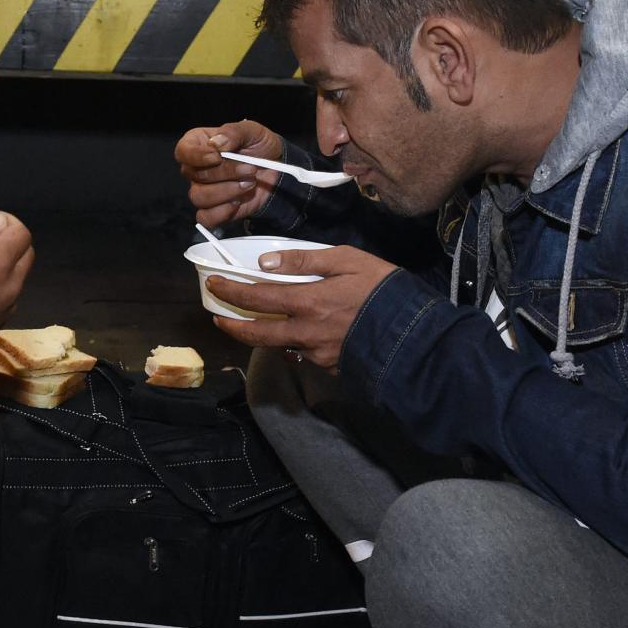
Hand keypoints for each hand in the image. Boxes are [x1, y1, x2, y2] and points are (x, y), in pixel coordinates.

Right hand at [0, 211, 35, 357]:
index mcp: (0, 261)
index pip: (22, 232)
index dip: (6, 221)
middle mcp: (12, 283)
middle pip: (26, 254)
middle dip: (10, 242)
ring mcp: (9, 305)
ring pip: (17, 276)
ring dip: (5, 266)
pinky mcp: (1, 321)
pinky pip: (7, 296)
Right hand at [174, 120, 285, 228]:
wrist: (277, 170)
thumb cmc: (260, 146)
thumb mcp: (252, 130)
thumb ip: (233, 132)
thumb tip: (216, 143)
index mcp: (199, 144)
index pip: (183, 151)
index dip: (196, 156)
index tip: (217, 156)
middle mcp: (197, 168)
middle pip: (195, 175)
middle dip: (225, 173)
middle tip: (250, 169)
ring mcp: (204, 190)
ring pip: (199, 197)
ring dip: (227, 191)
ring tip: (249, 184)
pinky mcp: (214, 210)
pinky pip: (206, 218)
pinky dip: (222, 212)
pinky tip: (238, 202)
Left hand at [206, 245, 398, 369]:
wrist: (415, 334)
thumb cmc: (383, 289)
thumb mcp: (347, 260)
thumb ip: (304, 261)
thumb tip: (265, 263)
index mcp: (308, 303)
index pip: (256, 298)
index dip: (230, 292)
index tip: (213, 285)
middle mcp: (305, 333)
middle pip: (256, 333)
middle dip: (231, 325)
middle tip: (217, 317)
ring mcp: (317, 355)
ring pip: (278, 346)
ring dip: (260, 337)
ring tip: (251, 325)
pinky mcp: (331, 368)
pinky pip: (303, 355)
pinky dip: (293, 345)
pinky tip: (296, 335)